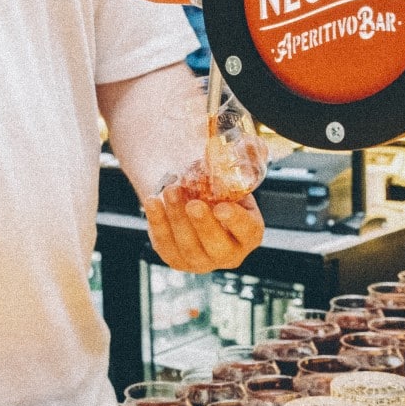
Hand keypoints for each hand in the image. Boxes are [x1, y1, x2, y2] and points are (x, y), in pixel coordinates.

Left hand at [142, 161, 264, 273]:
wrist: (188, 193)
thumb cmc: (215, 184)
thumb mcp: (232, 171)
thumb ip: (247, 157)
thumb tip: (252, 146)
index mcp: (248, 233)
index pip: (248, 231)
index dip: (236, 222)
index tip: (222, 208)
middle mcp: (228, 252)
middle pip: (218, 246)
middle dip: (204, 225)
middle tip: (193, 204)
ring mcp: (201, 260)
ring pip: (188, 246)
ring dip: (177, 218)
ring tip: (170, 191)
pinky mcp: (175, 258)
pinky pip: (164, 244)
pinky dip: (157, 222)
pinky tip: (152, 202)